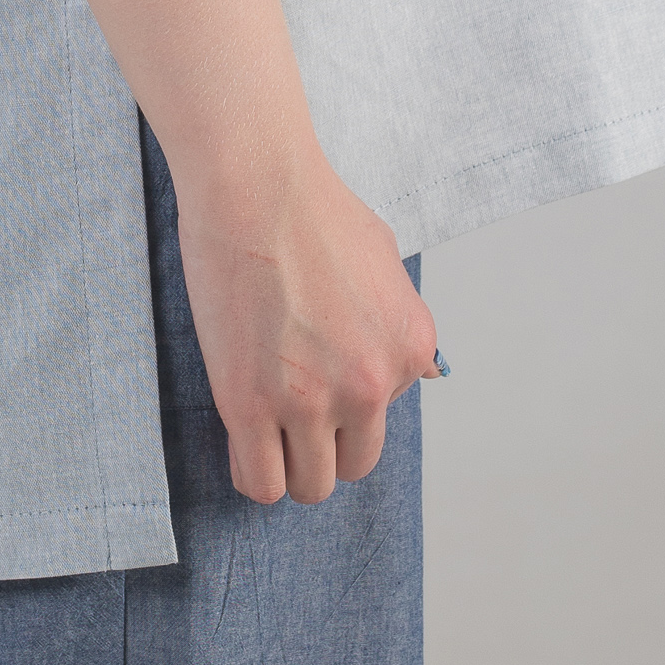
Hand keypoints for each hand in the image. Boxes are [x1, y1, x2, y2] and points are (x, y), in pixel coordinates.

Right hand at [172, 141, 440, 505]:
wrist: (255, 180)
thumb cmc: (312, 205)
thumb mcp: (386, 260)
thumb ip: (401, 324)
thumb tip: (421, 371)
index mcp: (409, 347)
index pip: (384, 417)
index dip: (347, 399)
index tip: (318, 370)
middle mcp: (371, 383)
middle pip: (353, 465)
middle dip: (324, 444)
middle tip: (290, 406)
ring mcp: (311, 399)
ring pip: (308, 485)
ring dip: (288, 462)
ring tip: (264, 423)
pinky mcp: (251, 405)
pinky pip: (259, 482)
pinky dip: (251, 471)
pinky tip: (242, 438)